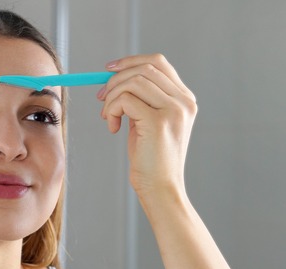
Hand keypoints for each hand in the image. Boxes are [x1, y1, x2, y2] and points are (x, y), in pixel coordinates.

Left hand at [98, 54, 196, 200]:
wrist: (160, 189)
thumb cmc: (152, 160)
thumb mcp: (149, 123)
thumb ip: (142, 100)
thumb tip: (116, 78)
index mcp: (185, 99)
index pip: (158, 63)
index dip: (130, 61)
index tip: (108, 70)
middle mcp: (184, 101)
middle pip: (144, 68)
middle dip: (115, 79)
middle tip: (100, 98)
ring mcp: (173, 110)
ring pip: (132, 81)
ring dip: (112, 97)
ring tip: (108, 117)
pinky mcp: (158, 121)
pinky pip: (125, 99)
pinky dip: (112, 110)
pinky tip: (113, 128)